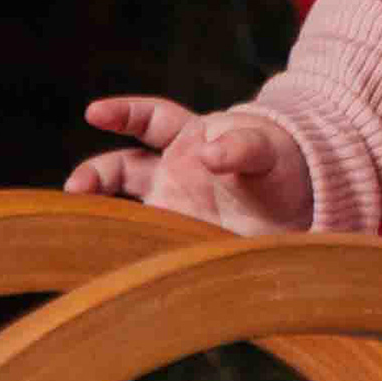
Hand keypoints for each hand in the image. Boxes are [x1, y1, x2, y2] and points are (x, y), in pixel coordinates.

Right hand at [67, 93, 306, 231]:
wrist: (305, 211)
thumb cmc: (283, 167)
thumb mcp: (267, 150)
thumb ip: (242, 147)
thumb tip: (208, 154)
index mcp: (190, 139)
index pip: (149, 119)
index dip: (122, 113)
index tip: (95, 113)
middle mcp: (173, 175)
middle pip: (122, 169)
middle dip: (95, 175)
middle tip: (76, 189)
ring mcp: (175, 211)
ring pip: (128, 213)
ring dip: (105, 220)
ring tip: (82, 234)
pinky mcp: (183, 245)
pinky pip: (149, 248)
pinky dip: (130, 255)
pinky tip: (113, 267)